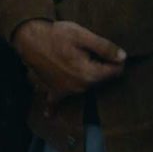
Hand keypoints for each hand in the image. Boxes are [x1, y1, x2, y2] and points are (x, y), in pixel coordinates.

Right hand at [12, 16, 126, 102]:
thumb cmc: (55, 35)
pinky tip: (50, 116)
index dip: (117, 59)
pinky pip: (56, 102)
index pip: (115, 71)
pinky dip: (54, 107)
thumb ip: (104, 47)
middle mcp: (80, 87)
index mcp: (89, 74)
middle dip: (100, 66)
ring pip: (86, 85)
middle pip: (101, 78)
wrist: (29, 39)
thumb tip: (123, 57)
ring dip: (85, 75)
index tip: (111, 50)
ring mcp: (67, 91)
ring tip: (75, 58)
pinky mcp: (54, 91)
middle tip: (90, 50)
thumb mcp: (82, 36)